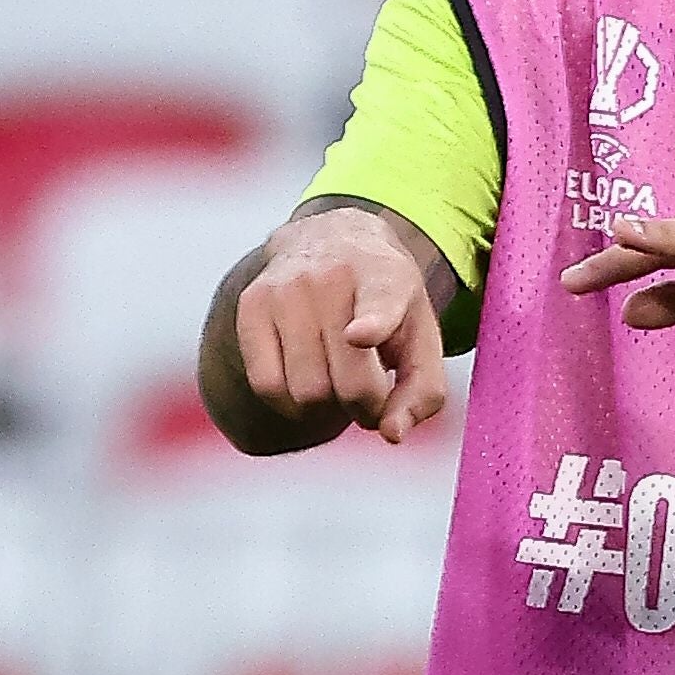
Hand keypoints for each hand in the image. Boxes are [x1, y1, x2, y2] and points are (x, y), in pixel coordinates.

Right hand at [235, 207, 445, 443]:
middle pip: (346, 383)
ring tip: (339, 385)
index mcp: (386, 278)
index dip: (372, 325)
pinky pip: (266, 384)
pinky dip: (290, 405)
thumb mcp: (421, 336)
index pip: (379, 303)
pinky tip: (308, 386)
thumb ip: (423, 391)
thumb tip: (391, 434)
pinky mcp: (252, 304)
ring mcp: (287, 289)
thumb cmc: (387, 306)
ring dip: (328, 408)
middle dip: (364, 407)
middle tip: (371, 396)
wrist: (331, 240)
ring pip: (304, 391)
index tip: (360, 336)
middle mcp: (333, 277)